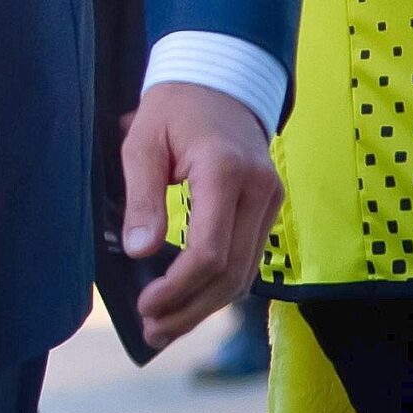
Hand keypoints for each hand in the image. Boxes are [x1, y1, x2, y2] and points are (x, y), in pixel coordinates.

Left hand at [118, 81, 282, 352]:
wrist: (220, 80)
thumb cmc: (173, 107)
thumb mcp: (142, 140)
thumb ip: (142, 196)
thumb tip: (141, 253)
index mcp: (225, 171)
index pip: (210, 250)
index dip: (178, 287)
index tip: (146, 306)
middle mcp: (259, 191)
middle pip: (232, 273)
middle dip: (190, 309)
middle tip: (152, 332)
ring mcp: (271, 202)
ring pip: (245, 275)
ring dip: (205, 307)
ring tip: (165, 328)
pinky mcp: (269, 209)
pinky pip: (249, 260)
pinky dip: (219, 287)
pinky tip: (190, 303)